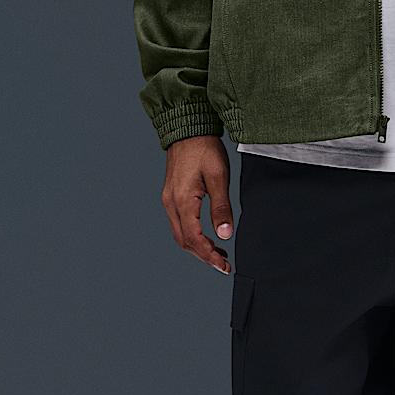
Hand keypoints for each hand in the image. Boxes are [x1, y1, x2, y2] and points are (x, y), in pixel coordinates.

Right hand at [161, 137, 234, 272]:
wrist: (188, 129)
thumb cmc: (204, 149)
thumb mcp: (219, 177)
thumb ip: (221, 207)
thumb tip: (225, 235)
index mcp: (182, 201)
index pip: (194, 239)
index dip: (209, 256)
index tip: (224, 266)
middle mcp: (171, 203)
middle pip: (184, 241)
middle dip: (203, 256)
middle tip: (223, 264)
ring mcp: (169, 200)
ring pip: (180, 234)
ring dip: (198, 247)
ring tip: (219, 253)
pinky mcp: (172, 196)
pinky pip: (179, 223)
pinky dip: (193, 235)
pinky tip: (207, 236)